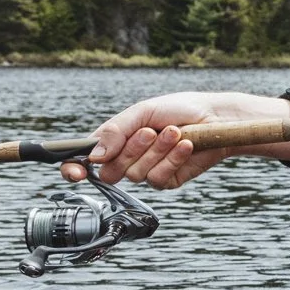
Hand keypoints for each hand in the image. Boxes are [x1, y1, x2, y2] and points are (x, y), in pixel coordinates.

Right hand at [65, 92, 289, 188]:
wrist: (215, 118)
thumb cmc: (178, 108)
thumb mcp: (143, 112)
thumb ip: (116, 131)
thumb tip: (94, 155)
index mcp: (115, 139)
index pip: (84, 159)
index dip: (74, 169)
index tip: (74, 172)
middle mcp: (127, 158)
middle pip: (111, 170)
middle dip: (132, 150)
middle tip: (151, 131)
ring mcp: (147, 171)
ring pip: (136, 175)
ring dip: (157, 151)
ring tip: (175, 132)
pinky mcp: (167, 180)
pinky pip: (158, 179)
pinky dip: (172, 160)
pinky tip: (185, 146)